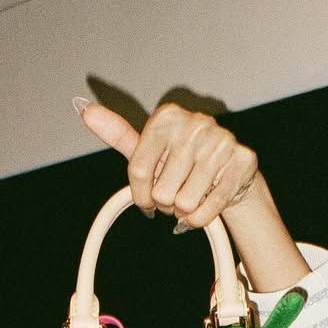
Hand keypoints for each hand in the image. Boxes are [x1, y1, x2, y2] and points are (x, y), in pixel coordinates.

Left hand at [78, 101, 257, 228]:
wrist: (228, 170)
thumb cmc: (180, 162)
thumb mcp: (147, 150)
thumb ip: (118, 134)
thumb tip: (85, 109)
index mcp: (167, 117)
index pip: (139, 171)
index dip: (140, 195)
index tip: (145, 199)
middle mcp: (196, 123)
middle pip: (162, 192)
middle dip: (166, 202)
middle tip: (176, 190)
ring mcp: (221, 141)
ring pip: (185, 203)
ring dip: (184, 210)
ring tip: (192, 194)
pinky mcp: (242, 162)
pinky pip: (208, 210)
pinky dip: (200, 218)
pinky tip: (204, 205)